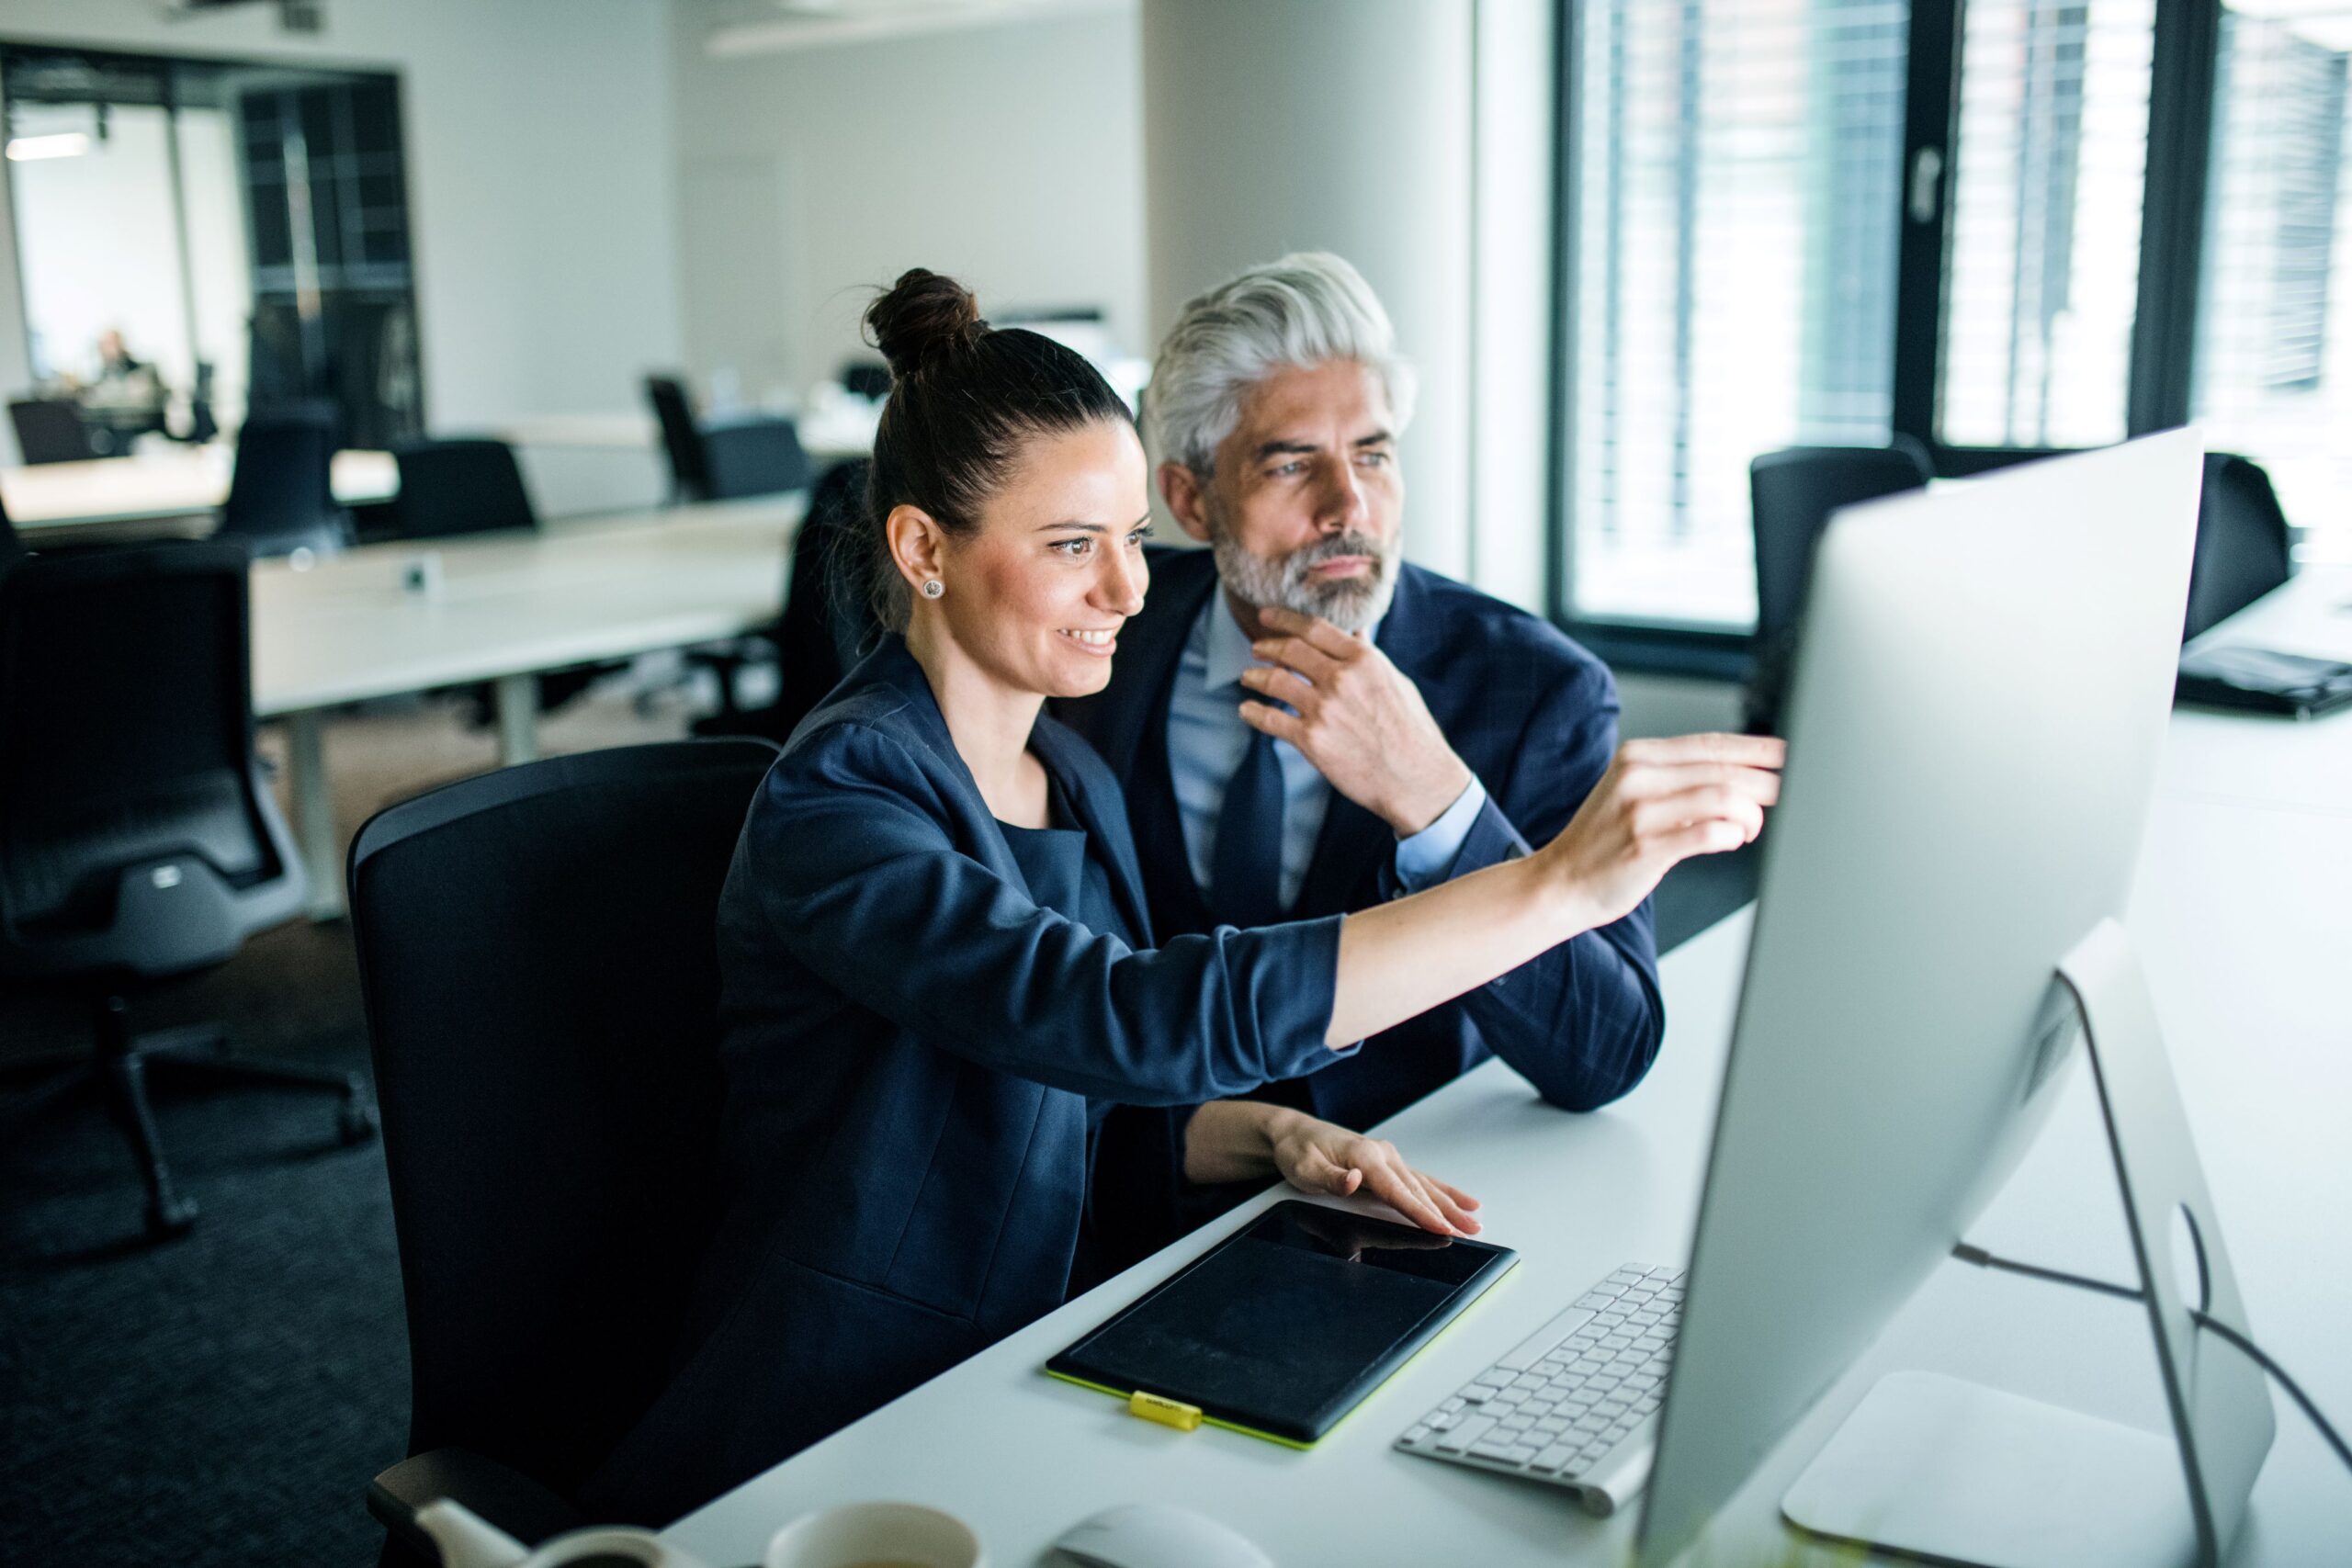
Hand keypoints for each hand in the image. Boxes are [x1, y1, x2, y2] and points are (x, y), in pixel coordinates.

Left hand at [1237, 604, 1472, 836]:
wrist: (1416, 779)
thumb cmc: (1412, 731)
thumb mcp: (1396, 682)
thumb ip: (1369, 656)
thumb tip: (1355, 631)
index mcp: (1364, 660)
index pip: (1314, 628)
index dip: (1285, 619)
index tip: (1267, 615)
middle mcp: (1341, 679)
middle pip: (1290, 650)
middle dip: (1267, 646)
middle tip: (1256, 648)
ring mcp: (1324, 709)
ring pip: (1275, 681)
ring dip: (1255, 677)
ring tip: (1248, 678)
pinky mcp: (1312, 740)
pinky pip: (1270, 720)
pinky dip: (1253, 713)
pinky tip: (1247, 710)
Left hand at [1265, 1109, 1481, 1237]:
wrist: (1295, 1133)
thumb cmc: (1298, 1151)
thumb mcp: (1304, 1167)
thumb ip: (1331, 1178)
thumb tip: (1354, 1181)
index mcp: (1365, 1156)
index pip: (1398, 1191)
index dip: (1420, 1212)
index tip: (1440, 1228)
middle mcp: (1382, 1155)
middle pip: (1419, 1190)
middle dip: (1445, 1213)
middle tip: (1470, 1233)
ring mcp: (1388, 1158)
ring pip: (1426, 1185)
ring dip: (1451, 1204)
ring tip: (1474, 1221)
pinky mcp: (1388, 1163)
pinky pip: (1421, 1179)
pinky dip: (1444, 1191)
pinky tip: (1463, 1201)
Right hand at [1539, 732, 1785, 931]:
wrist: (1559, 882)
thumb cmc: (1602, 843)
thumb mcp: (1631, 793)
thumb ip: (1676, 781)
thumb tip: (1739, 778)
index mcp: (1637, 757)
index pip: (1710, 744)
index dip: (1754, 748)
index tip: (1784, 752)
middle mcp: (1638, 777)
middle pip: (1722, 769)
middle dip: (1762, 783)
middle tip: (1781, 795)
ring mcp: (1640, 811)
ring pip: (1723, 799)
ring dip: (1750, 815)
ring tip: (1750, 828)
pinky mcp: (1646, 846)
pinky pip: (1710, 833)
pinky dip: (1731, 836)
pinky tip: (1731, 840)